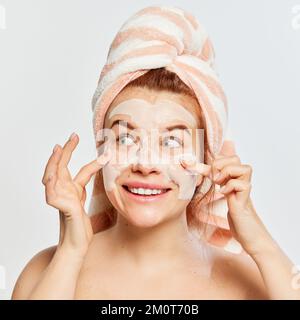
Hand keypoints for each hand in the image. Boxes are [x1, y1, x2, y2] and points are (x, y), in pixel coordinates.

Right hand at [42, 132, 110, 254]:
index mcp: (67, 187)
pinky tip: (54, 174)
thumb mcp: (83, 194)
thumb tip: (98, 162)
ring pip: (51, 177)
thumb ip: (85, 179)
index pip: (67, 165)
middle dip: (64, 151)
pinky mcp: (63, 208)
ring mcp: (59, 199)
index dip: (70, 150)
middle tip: (72, 137)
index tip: (75, 135)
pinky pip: (54, 194)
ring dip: (53, 163)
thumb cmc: (79, 221)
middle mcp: (61, 190)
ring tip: (59, 149)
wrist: (78, 242)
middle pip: (58, 167)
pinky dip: (52, 184)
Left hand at [211, 154, 276, 255]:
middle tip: (214, 178)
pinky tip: (224, 194)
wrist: (251, 237)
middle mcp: (242, 183)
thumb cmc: (238, 218)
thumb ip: (219, 183)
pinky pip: (243, 185)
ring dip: (228, 172)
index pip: (229, 158)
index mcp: (236, 180)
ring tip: (219, 183)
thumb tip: (202, 170)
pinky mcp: (245, 202)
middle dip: (221, 163)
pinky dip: (231, 186)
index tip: (203, 170)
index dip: (216, 160)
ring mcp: (245, 192)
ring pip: (245, 168)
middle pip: (237, 158)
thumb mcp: (225, 197)